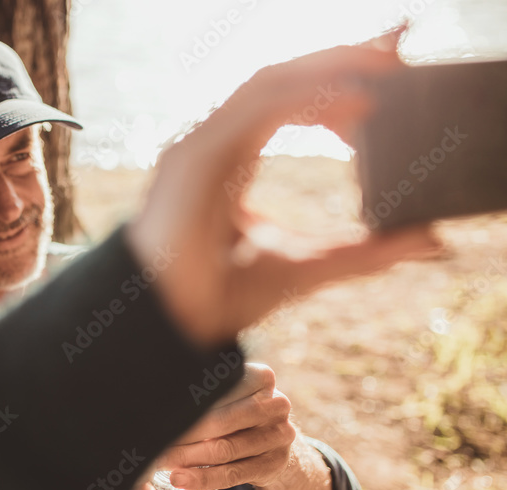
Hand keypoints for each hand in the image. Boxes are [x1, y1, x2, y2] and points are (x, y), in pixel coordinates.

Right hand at [126, 26, 441, 346]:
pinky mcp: (193, 155)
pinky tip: (349, 96)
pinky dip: (303, 94)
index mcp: (233, 162)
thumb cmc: (220, 297)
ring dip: (328, 68)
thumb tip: (429, 241)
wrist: (170, 324)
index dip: (336, 87)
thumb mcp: (308, 265)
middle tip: (398, 54)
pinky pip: (253, 106)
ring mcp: (200, 145)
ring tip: (382, 69)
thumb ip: (364, 252)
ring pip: (269, 82)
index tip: (387, 86)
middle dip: (341, 61)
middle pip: (282, 82)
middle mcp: (215, 144)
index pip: (287, 104)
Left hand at [155, 363, 296, 489]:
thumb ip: (203, 391)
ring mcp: (280, 435)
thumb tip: (153, 397)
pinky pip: (233, 474)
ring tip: (162, 462)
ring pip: (225, 449)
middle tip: (154, 441)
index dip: (187, 403)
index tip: (158, 412)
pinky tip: (181, 479)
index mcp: (261, 378)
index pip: (219, 389)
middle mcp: (276, 404)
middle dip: (184, 433)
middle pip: (221, 420)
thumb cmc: (236, 410)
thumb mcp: (229, 394)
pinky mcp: (275, 463)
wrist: (273, 441)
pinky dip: (203, 477)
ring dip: (189, 458)